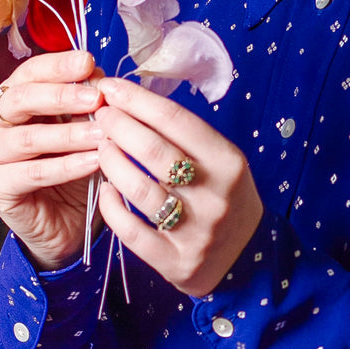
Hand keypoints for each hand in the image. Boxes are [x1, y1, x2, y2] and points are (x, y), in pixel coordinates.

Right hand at [0, 49, 104, 271]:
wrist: (64, 223)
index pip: (29, 72)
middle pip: (21, 99)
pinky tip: (93, 162)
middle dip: (61, 95)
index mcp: (10, 99)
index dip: (58, 66)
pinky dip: (65, 166)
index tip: (89, 62)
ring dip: (68, 134)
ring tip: (101, 134)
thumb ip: (86, 104)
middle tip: (96, 98)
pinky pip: (32, 173)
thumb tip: (101, 78)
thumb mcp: (83, 129)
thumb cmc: (73, 167)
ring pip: (27, 138)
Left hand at [94, 77, 262, 297]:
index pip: (176, 120)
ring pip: (139, 189)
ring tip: (101, 146)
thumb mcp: (220, 160)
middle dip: (118, 125)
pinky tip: (104, 188)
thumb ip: (183, 134)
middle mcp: (214, 196)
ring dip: (111, 161)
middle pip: (154, 151)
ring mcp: (195, 231)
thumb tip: (130, 99)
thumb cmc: (224, 194)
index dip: (137, 99)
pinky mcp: (175, 261)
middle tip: (101, 114)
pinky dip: (110, 206)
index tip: (111, 87)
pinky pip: (131, 230)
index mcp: (228, 162)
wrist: (248, 255)